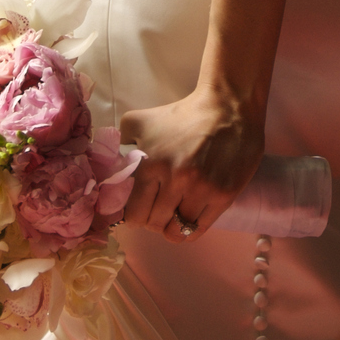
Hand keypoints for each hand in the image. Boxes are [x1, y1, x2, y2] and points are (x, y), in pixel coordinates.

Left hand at [119, 87, 264, 243]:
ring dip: (171, 226)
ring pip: (176, 231)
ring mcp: (201, 190)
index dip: (134, 214)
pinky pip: (198, 230)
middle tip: (157, 209)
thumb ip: (121, 141)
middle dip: (152, 220)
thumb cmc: (183, 115)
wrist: (228, 108)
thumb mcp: (142, 120)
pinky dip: (189, 229)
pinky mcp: (223, 196)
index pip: (133, 213)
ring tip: (173, 214)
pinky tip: (188, 218)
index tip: (140, 207)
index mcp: (152, 163)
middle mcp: (175, 179)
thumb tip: (110, 165)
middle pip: (154, 224)